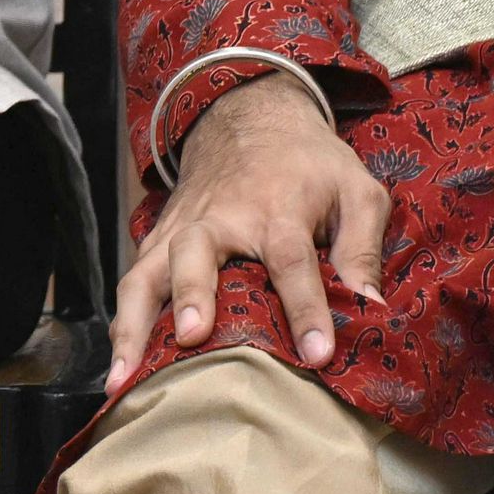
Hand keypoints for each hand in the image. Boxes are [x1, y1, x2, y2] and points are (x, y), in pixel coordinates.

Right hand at [111, 73, 385, 377]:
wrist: (248, 117)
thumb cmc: (309, 164)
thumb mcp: (355, 192)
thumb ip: (362, 250)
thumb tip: (372, 311)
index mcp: (277, 209)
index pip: (291, 260)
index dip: (305, 308)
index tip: (316, 355)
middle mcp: (220, 220)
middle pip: (197, 254)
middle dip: (191, 294)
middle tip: (192, 336)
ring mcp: (180, 231)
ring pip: (147, 273)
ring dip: (134, 323)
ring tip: (125, 376)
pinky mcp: (158, 242)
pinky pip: (133, 283)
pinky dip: (123, 324)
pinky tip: (120, 370)